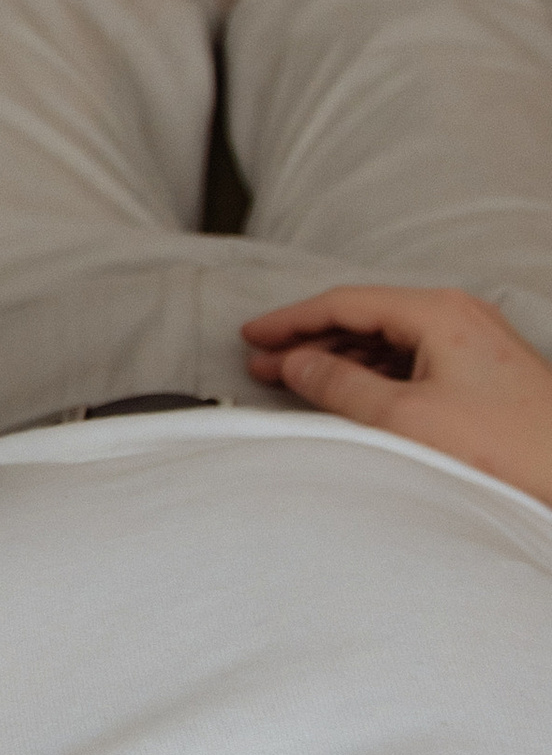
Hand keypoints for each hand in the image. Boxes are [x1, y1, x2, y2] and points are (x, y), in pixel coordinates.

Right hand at [242, 286, 551, 507]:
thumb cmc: (501, 450)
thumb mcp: (402, 418)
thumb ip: (339, 384)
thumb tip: (295, 364)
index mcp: (439, 313)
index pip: (346, 303)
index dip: (292, 320)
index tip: (253, 335)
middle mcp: (459, 316)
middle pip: (366, 317)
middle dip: (310, 339)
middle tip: (263, 361)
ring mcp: (473, 343)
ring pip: (388, 339)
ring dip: (339, 357)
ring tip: (296, 379)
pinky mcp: (482, 374)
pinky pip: (412, 360)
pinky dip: (373, 372)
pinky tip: (350, 392)